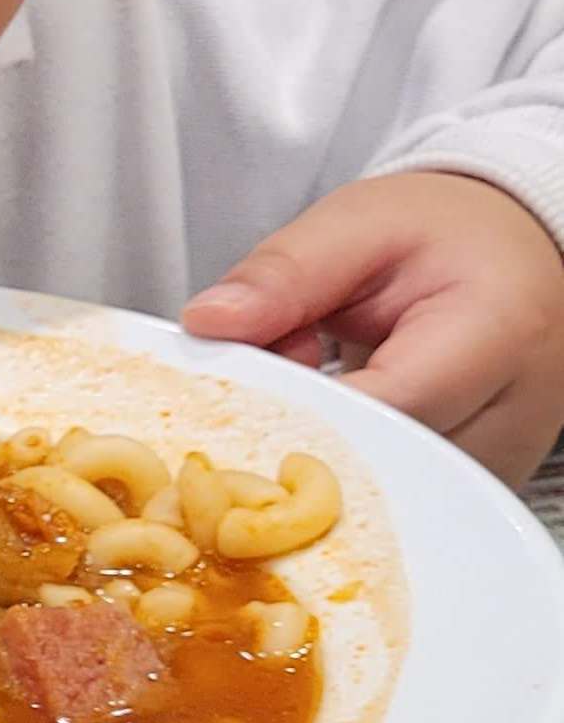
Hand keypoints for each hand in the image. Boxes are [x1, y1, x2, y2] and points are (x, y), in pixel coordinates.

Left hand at [182, 170, 563, 486]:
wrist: (512, 251)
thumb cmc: (450, 235)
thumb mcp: (360, 224)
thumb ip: (284, 274)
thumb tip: (209, 323)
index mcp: (491, 335)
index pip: (373, 411)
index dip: (290, 408)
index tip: (239, 384)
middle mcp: (510, 414)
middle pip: (372, 469)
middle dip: (296, 428)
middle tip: (287, 355)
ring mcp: (500, 460)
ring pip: (377, 495)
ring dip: (321, 447)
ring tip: (328, 368)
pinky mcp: (480, 485)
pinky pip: (395, 498)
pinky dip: (349, 461)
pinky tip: (347, 405)